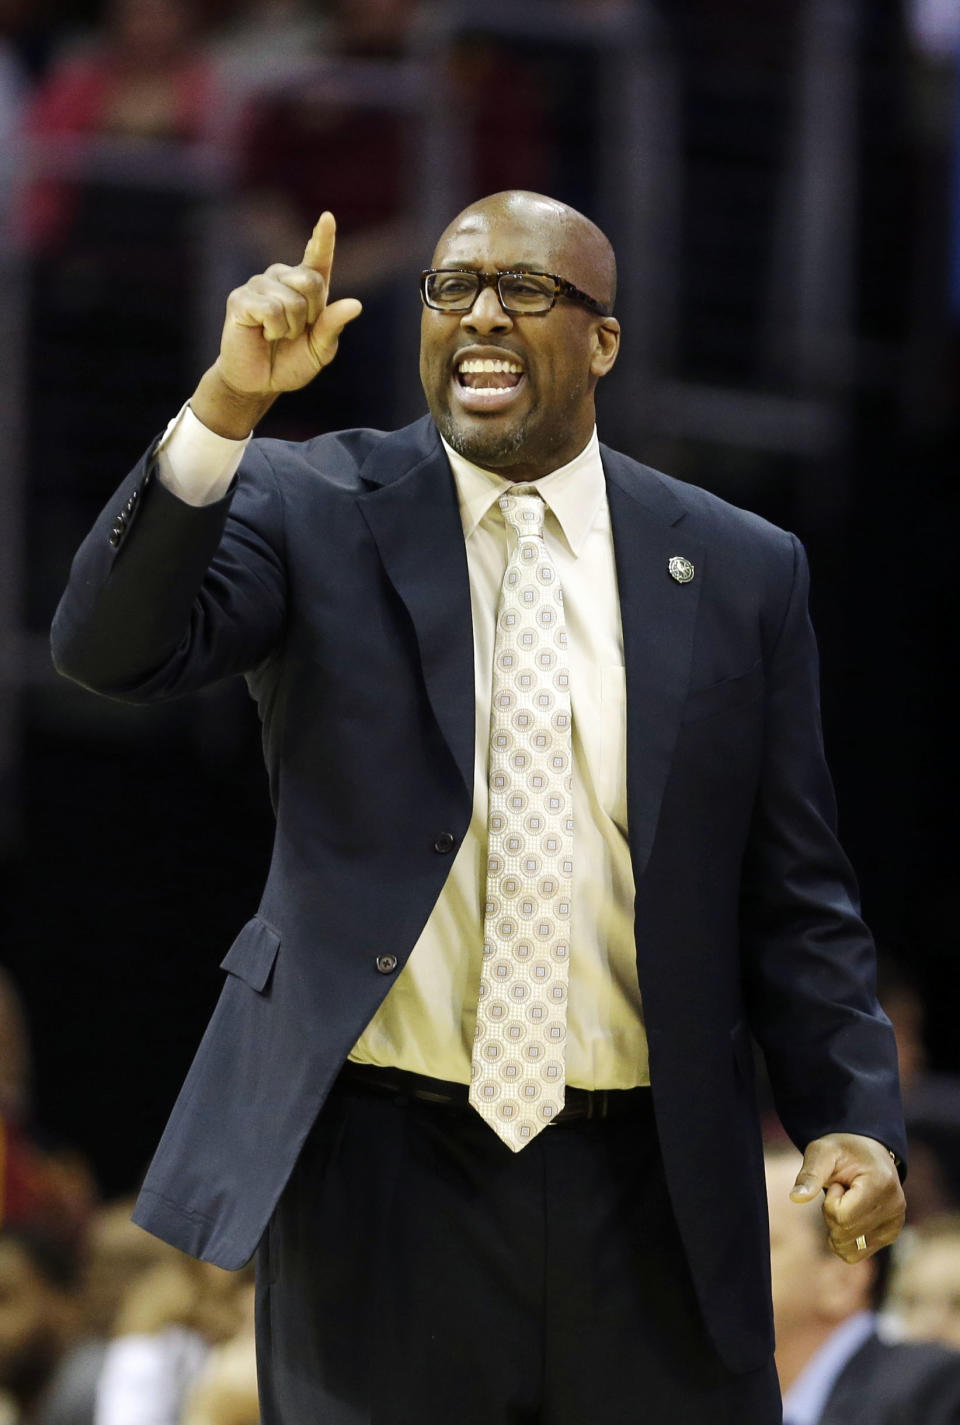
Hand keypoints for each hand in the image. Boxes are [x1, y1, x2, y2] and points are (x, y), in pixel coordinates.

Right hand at [192, 212, 362, 436]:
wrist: (260, 383)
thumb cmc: (290, 363)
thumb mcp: (320, 349)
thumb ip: (334, 326)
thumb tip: (356, 305)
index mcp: (304, 287)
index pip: (316, 258)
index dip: (323, 238)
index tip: (327, 218)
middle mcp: (281, 278)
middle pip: (311, 281)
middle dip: (311, 315)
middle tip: (296, 332)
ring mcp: (259, 285)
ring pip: (292, 300)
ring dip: (290, 328)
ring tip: (277, 335)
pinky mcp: (241, 299)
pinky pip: (271, 310)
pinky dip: (274, 329)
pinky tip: (263, 334)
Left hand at [791, 1132, 904, 1262]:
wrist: (867, 1152)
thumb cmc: (842, 1150)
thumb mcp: (822, 1152)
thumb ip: (809, 1174)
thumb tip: (795, 1198)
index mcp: (881, 1184)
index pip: (842, 1217)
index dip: (829, 1202)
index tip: (837, 1184)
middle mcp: (895, 1207)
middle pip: (844, 1235)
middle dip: (830, 1215)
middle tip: (841, 1192)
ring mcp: (895, 1224)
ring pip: (849, 1250)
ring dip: (837, 1229)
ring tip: (847, 1202)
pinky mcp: (890, 1235)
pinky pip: (856, 1254)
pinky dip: (845, 1238)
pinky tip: (851, 1215)